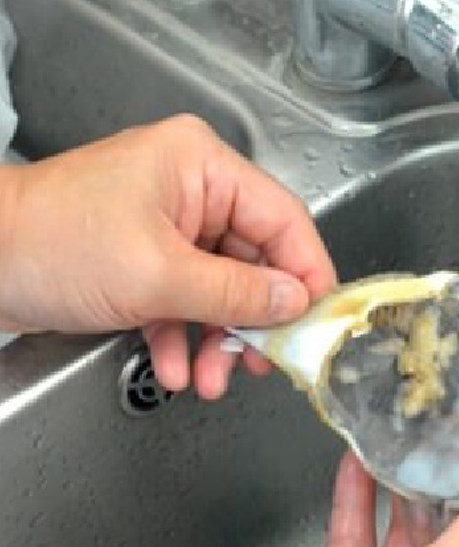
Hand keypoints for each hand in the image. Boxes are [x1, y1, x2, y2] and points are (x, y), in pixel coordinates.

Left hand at [0, 115, 335, 397]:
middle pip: (254, 261)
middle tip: (265, 359)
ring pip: (220, 288)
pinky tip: (175, 369)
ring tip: (212, 379)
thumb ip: (236, 292)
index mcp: (202, 167)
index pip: (283, 218)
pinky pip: (185, 300)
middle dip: (253, 319)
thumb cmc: (51, 245)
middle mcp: (191, 191)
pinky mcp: (146, 259)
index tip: (318, 320)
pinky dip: (183, 337)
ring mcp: (168, 227)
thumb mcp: (158, 274)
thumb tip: (294, 303)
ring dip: (218, 339)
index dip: (307, 272)